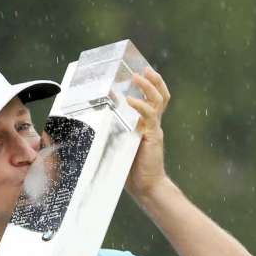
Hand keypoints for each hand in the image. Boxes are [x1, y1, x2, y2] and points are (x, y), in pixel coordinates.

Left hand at [124, 67, 171, 201]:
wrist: (146, 186)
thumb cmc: (131, 168)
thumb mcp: (120, 145)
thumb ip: (114, 132)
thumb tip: (95, 122)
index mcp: (147, 125)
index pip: (152, 100)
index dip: (149, 86)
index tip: (140, 73)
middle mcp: (153, 124)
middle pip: (160, 96)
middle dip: (154, 80)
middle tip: (144, 69)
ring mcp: (154, 129)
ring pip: (157, 101)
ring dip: (148, 86)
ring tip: (138, 76)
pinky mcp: (153, 136)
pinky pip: (149, 116)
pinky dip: (139, 106)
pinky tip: (130, 100)